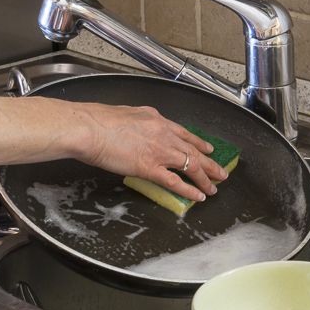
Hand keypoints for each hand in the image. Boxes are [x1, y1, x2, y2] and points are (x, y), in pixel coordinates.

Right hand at [77, 103, 227, 201]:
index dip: (198, 143)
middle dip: (210, 162)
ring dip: (206, 177)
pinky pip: (176, 181)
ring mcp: (159, 151)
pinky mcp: (150, 168)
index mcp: (156, 119)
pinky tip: (199, 196)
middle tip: (221, 172)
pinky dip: (190, 190)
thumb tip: (139, 126)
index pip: (184, 133)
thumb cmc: (97, 120)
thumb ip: (138, 121)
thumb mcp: (126, 114)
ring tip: (215, 186)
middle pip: (193, 150)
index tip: (208, 148)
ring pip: (191, 165)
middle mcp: (163, 134)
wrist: (88, 128)